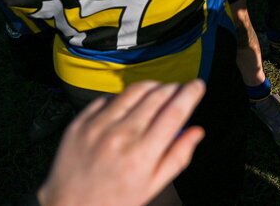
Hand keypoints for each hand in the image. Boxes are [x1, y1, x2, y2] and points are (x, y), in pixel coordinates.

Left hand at [37, 80, 205, 205]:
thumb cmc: (114, 201)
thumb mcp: (152, 186)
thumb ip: (177, 157)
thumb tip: (197, 131)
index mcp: (142, 155)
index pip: (175, 112)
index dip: (190, 94)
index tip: (198, 85)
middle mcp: (121, 136)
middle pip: (157, 96)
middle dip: (174, 88)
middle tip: (180, 89)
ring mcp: (98, 127)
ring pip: (133, 91)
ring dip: (151, 86)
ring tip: (157, 92)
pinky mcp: (80, 122)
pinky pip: (108, 97)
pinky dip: (124, 97)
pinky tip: (128, 105)